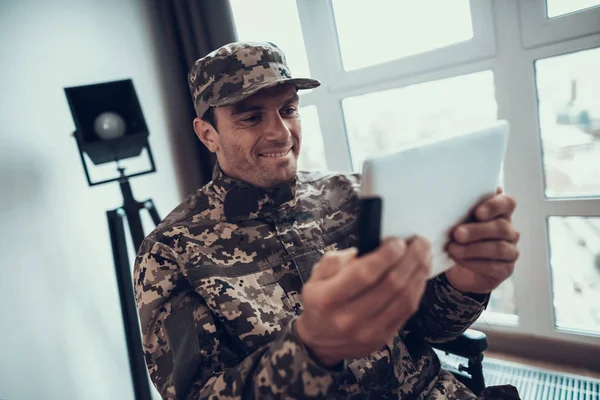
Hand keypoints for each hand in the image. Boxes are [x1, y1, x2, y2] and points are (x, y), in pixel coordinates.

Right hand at [295, 237, 430, 366]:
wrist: (319, 341)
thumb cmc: (320, 301)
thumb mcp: (317, 275)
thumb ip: (339, 260)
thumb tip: (370, 248)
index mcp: (328, 298)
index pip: (364, 274)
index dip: (386, 255)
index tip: (398, 241)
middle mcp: (348, 318)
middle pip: (390, 285)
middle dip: (410, 259)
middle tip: (419, 242)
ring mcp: (368, 332)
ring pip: (404, 299)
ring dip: (419, 273)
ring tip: (424, 254)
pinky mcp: (382, 339)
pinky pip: (407, 312)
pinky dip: (417, 289)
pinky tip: (420, 274)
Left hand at [445, 188, 519, 293]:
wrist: (458, 268)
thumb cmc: (459, 239)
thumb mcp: (458, 223)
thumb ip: (460, 212)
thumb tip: (445, 202)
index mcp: (500, 214)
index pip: (507, 203)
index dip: (494, 206)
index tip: (477, 213)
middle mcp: (509, 231)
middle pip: (501, 227)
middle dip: (476, 231)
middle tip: (457, 234)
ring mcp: (510, 251)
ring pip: (499, 248)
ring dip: (472, 248)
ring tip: (453, 249)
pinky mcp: (505, 270)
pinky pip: (493, 266)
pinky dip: (472, 263)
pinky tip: (458, 259)